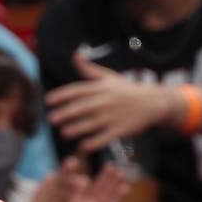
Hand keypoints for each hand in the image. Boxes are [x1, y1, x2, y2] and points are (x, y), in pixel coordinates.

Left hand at [46, 51, 173, 153]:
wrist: (153, 102)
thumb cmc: (125, 90)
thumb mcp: (108, 77)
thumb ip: (89, 69)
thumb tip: (75, 54)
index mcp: (101, 88)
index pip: (79, 90)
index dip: (63, 95)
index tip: (48, 100)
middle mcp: (106, 101)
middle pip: (84, 107)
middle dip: (67, 113)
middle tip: (51, 119)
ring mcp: (114, 116)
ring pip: (93, 123)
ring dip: (78, 128)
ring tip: (64, 133)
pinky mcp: (121, 130)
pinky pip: (106, 137)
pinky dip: (95, 142)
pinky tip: (83, 147)